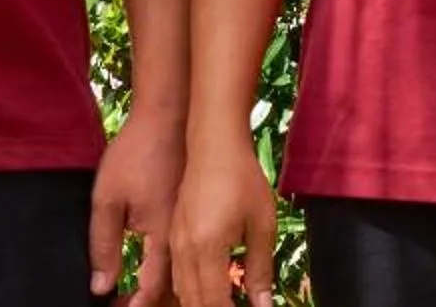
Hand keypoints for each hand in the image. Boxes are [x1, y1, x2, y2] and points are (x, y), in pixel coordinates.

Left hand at [91, 114, 188, 302]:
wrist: (169, 116)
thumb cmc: (137, 152)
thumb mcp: (107, 200)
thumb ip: (102, 246)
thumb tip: (101, 287)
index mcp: (164, 237)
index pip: (151, 290)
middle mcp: (183, 236)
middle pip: (173, 289)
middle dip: (150, 302)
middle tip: (126, 304)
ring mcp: (190, 224)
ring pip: (181, 274)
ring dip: (162, 290)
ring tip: (138, 295)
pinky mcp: (191, 213)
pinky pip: (184, 253)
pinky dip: (170, 269)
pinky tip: (153, 269)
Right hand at [170, 130, 280, 306]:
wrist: (213, 144)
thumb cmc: (243, 180)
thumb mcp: (261, 225)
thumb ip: (261, 270)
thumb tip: (263, 306)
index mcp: (207, 249)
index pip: (214, 302)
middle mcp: (184, 251)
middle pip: (193, 302)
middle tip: (234, 306)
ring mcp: (175, 243)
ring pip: (182, 291)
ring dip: (200, 304)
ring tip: (225, 300)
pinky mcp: (173, 235)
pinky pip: (177, 275)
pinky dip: (191, 290)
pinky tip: (210, 289)